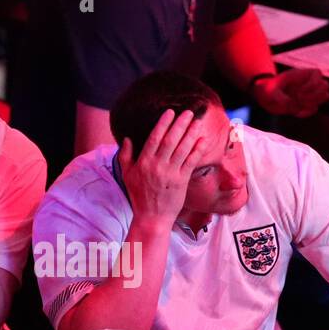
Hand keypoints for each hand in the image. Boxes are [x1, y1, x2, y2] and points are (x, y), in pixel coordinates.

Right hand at [117, 108, 205, 228]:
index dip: (163, 124)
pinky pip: (190, 162)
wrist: (151, 217)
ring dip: (191, 134)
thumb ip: (125, 156)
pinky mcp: (181, 181)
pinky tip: (203, 140)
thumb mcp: (127, 175)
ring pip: (182, 149)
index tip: (170, 112)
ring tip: (198, 122)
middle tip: (189, 112)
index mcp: (143, 162)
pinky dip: (197, 150)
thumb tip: (127, 139)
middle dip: (180, 124)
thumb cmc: (139, 196)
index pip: (154, 138)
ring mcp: (170, 173)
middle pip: (170, 140)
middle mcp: (157, 165)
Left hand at [253, 69, 328, 117]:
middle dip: (314, 95)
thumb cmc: (268, 89)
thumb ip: (281, 98)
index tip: (299, 91)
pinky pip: (314, 109)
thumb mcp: (271, 91)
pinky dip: (306, 112)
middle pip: (326, 86)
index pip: (318, 74)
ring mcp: (309, 94)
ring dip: (312, 103)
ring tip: (298, 104)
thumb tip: (294, 106)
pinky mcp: (305, 105)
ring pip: (325, 97)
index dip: (311, 85)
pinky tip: (295, 112)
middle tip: (299, 98)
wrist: (265, 97)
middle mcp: (308, 83)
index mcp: (302, 74)